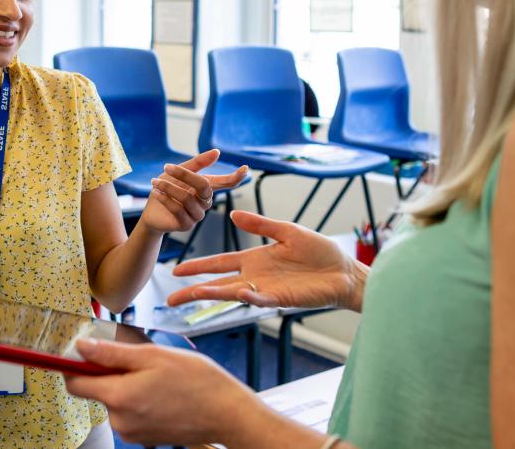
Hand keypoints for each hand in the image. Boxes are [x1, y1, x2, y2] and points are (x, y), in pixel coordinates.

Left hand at [64, 339, 268, 446]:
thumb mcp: (154, 355)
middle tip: (142, 360)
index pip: (75, 383)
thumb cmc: (197, 380)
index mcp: (120, 396)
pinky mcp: (143, 437)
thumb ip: (112, 353)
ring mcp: (132, 432)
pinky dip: (140, 400)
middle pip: (97, 391)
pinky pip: (130, 413)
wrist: (226, 413)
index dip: (75, 364)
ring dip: (128, 386)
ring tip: (159, 378)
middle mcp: (120, 420)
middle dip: (111, 372)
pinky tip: (163, 393)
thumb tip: (81, 347)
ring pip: (116, 400)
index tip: (84, 351)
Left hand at [138, 150, 247, 234]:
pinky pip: (178, 210)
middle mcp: (206, 202)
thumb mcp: (179, 171)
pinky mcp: (187, 225)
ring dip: (169, 187)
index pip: (226, 183)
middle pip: (204, 186)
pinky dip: (166, 199)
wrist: (151, 211)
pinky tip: (156, 192)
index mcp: (207, 187)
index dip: (236, 176)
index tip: (245, 168)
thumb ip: (198, 163)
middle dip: (185, 175)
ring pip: (187, 198)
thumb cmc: (167, 188)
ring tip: (155, 182)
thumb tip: (217, 152)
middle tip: (167, 167)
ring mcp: (198, 215)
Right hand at [167, 211, 368, 311]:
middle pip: (218, 284)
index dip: (199, 266)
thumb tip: (232, 214)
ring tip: (192, 295)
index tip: (176, 270)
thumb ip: (261, 224)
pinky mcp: (282, 299)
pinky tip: (239, 292)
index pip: (220, 263)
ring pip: (234, 294)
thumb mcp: (287, 232)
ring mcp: (267, 290)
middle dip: (194, 291)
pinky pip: (261, 299)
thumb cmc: (318, 252)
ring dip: (214, 295)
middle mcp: (256, 277)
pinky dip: (250, 297)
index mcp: (255, 259)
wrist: (344, 271)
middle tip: (170, 298)